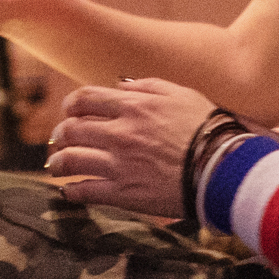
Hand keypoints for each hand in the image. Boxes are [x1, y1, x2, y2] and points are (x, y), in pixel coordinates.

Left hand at [45, 78, 213, 215]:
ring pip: (70, 161)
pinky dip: (71, 191)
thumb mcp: (181, 94)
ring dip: (57, 162)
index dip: (70, 105)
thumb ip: (148, 85)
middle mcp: (120, 134)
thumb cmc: (207, 129)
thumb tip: (121, 85)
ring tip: (56, 165)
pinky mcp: (124, 193)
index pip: (84, 99)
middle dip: (60, 134)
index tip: (69, 111)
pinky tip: (69, 191)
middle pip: (71, 129)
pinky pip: (86, 192)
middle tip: (60, 139)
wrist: (222, 168)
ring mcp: (119, 165)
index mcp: (133, 106)